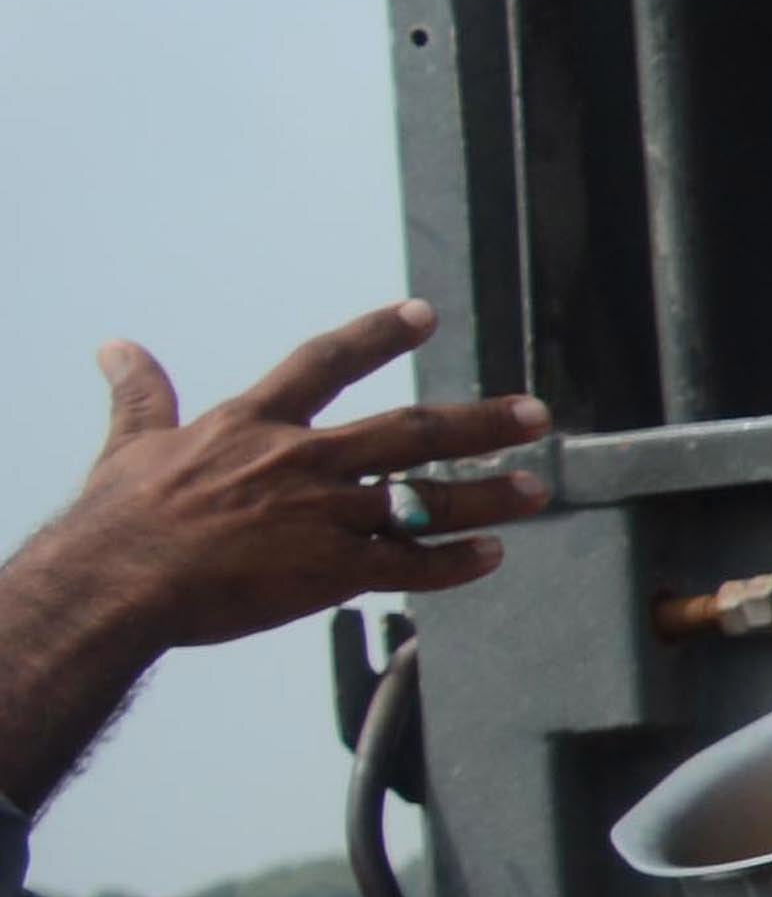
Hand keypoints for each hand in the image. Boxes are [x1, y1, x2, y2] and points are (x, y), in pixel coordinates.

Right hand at [2, 303, 546, 672]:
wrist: (111, 583)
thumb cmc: (114, 520)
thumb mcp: (129, 444)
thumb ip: (140, 395)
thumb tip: (116, 346)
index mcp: (255, 424)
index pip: (326, 363)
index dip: (377, 335)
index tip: (424, 314)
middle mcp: (302, 461)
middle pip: (410, 432)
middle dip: (479, 423)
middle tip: (535, 414)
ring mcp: (322, 515)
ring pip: (424, 499)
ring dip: (486, 495)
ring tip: (535, 488)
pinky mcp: (328, 570)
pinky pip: (407, 565)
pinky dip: (452, 563)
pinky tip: (490, 557)